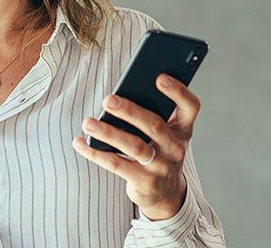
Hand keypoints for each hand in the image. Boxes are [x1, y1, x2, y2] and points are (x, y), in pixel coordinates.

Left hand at [72, 72, 200, 219]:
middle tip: (108, 100)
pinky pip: (116, 164)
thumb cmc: (159, 152)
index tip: (159, 77)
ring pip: (134, 146)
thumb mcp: (165, 134)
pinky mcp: (143, 181)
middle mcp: (175, 147)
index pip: (190, 106)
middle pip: (154, 125)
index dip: (178, 91)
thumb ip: (152, 115)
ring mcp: (161, 166)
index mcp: (182, 128)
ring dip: (108, 133)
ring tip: (88, 122)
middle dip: (130, 111)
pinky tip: (80, 143)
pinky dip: (95, 153)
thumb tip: (118, 99)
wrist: (165, 193)